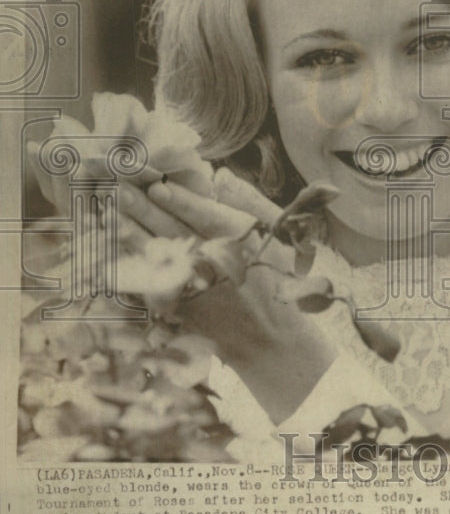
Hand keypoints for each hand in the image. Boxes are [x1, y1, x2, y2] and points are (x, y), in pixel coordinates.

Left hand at [120, 169, 339, 423]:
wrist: (268, 337)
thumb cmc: (275, 281)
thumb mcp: (275, 236)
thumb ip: (249, 202)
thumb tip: (220, 176)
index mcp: (239, 243)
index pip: (205, 217)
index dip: (180, 201)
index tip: (157, 185)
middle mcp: (214, 264)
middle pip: (173, 231)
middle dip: (144, 209)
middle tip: (119, 187)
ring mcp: (194, 287)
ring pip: (157, 254)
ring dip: (130, 233)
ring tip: (109, 213)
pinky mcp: (177, 306)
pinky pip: (149, 279)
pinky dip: (131, 261)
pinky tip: (113, 246)